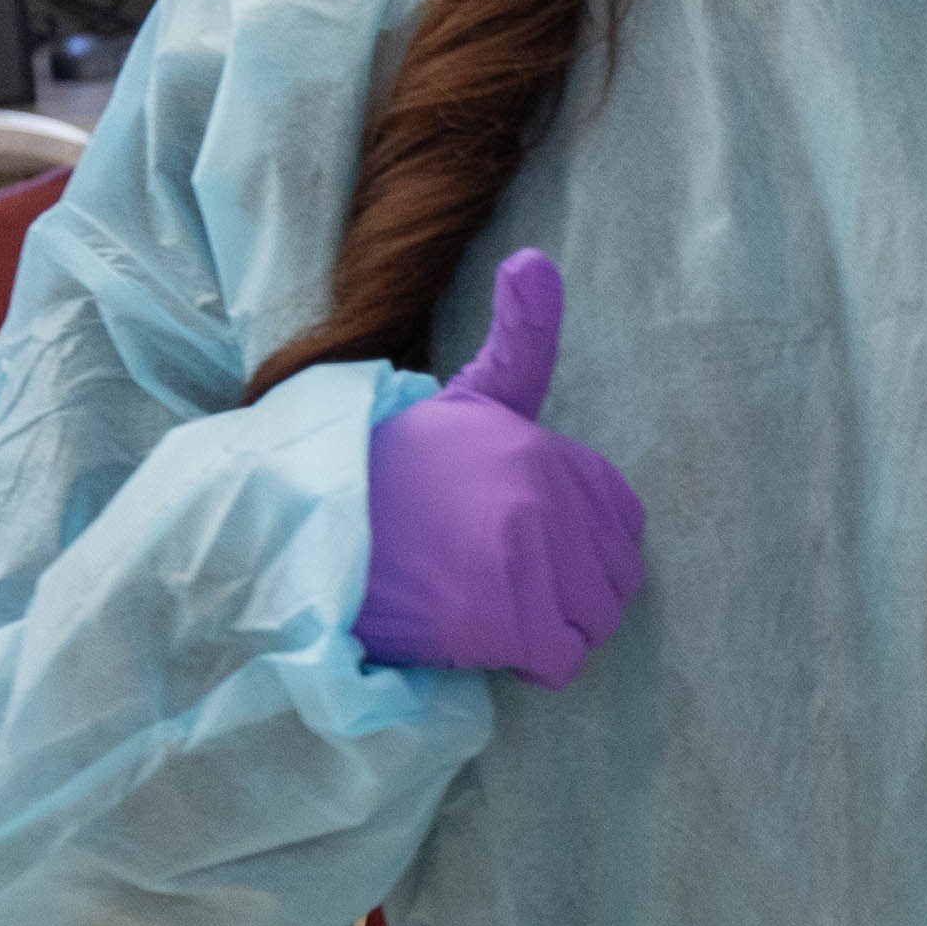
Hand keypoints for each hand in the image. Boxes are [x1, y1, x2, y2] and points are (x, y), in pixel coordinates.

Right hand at [354, 252, 648, 684]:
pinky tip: (487, 639)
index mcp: (544, 450)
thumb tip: (535, 261)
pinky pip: (558, 662)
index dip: (586, 543)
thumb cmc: (390, 466)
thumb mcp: (467, 396)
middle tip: (511, 585)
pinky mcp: (492, 619)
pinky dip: (531, 664)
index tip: (534, 544)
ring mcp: (519, 560)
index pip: (623, 518)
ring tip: (496, 609)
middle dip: (573, 592)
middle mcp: (541, 499)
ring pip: (592, 624)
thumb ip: (522, 340)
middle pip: (614, 578)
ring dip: (554, 631)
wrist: (304, 524)